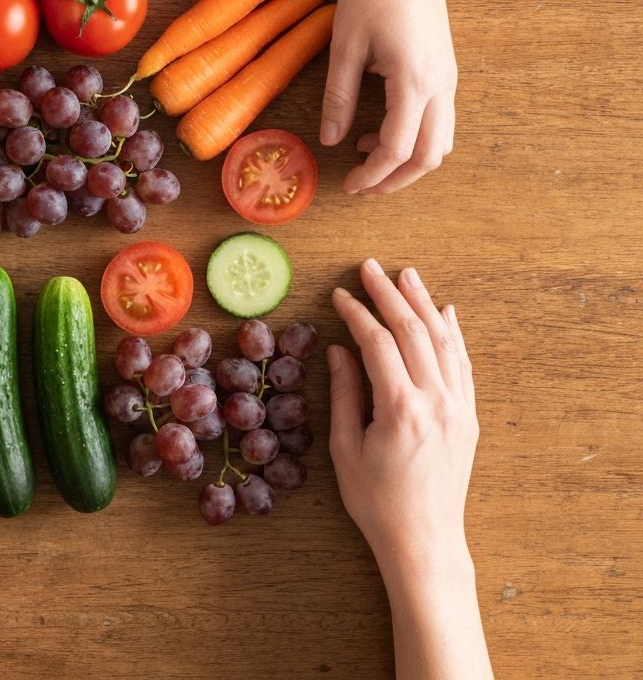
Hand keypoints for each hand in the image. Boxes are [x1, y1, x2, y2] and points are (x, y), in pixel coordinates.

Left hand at [319, 0, 456, 194]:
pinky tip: (381, 129)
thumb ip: (338, 98)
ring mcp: (448, 79)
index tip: (348, 185)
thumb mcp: (344, 47)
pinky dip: (415, 138)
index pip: (398, 150)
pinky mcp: (445, 71)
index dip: (372, 175)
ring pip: (440, 142)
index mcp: (414, 82)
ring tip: (367, 157)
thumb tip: (330, 139)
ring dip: (408, 161)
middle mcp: (440, 86)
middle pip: (429, 157)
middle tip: (361, 187)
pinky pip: (440, 121)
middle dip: (396, 181)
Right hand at [327, 259, 477, 577]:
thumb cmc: (376, 500)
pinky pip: (462, 363)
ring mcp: (458, 408)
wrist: (424, 540)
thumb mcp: (346, 447)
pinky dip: (453, 333)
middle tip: (369, 268)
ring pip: (442, 340)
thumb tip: (340, 348)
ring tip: (406, 275)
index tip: (339, 294)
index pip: (377, 343)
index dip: (356, 313)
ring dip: (423, 303)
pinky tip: (445, 312)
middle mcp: (435, 401)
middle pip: (413, 331)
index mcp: (400, 409)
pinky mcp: (469, 417)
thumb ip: (345, 392)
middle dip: (389, 295)